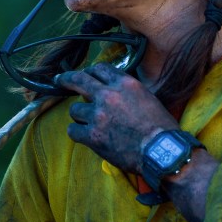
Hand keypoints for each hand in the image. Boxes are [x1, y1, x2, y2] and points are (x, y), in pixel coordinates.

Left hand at [54, 63, 179, 174]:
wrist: (162, 153)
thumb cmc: (160, 127)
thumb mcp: (147, 97)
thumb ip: (126, 90)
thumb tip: (110, 86)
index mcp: (124, 84)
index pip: (99, 68)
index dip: (90, 72)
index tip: (85, 75)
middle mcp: (108, 96)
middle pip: (78, 80)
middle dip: (66, 79)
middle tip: (59, 80)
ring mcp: (98, 116)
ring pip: (74, 109)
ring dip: (80, 115)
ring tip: (91, 123)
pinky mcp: (92, 136)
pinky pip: (72, 130)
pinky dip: (77, 133)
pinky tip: (85, 136)